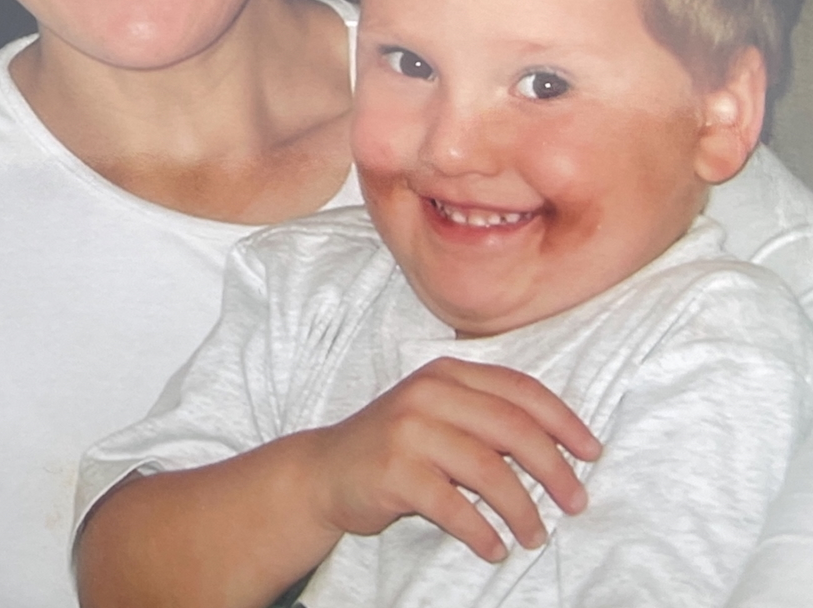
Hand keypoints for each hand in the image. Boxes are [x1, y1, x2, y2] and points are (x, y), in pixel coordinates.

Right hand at [306, 357, 601, 561]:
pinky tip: (493, 547)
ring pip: (490, 472)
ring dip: (523, 511)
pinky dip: (483, 533)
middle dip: (555, 470)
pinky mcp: (394, 471)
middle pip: (513, 429)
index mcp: (447, 372)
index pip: (521, 390)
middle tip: (577, 503)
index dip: (565, 421)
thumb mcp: (439, 413)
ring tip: (535, 536)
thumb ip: (485, 414)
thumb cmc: (397, 446)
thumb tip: (562, 446)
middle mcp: (428, 393)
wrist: (326, 470)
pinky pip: (455, 508)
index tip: (593, 454)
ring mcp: (408, 430)